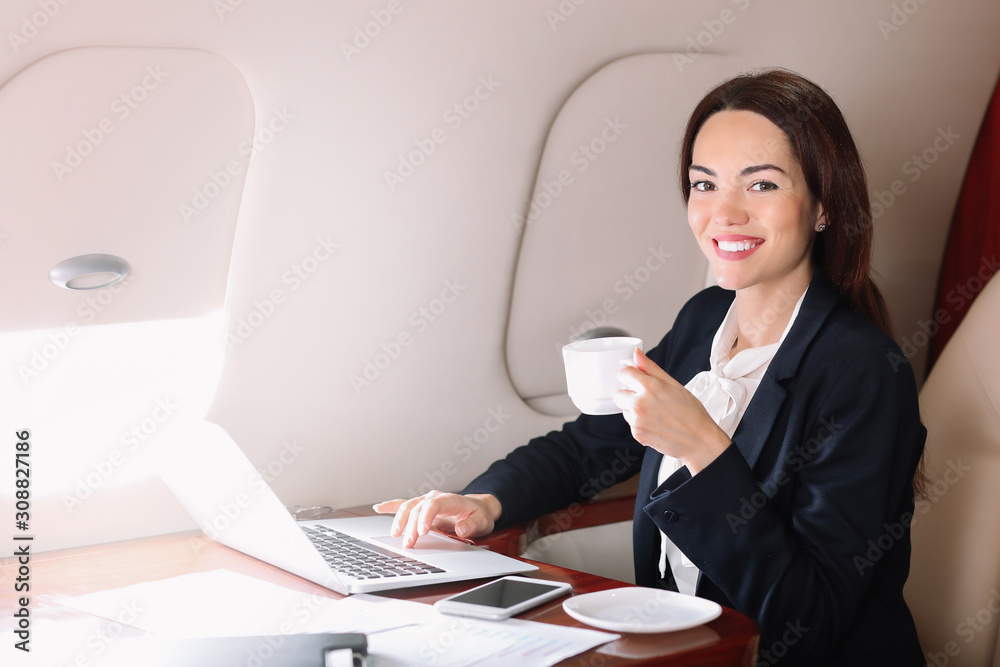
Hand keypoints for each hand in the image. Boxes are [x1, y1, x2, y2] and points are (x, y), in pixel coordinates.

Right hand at [373, 491, 501, 547]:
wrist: (478, 508)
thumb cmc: (479, 515)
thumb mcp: (482, 521)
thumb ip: (472, 526)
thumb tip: (461, 530)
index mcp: (450, 499)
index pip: (434, 504)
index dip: (426, 517)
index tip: (422, 532)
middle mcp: (435, 498)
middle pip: (418, 508)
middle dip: (411, 526)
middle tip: (408, 543)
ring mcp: (426, 501)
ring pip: (409, 507)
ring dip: (400, 520)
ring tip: (396, 535)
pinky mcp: (421, 507)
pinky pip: (404, 504)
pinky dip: (391, 506)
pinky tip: (378, 508)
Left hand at [615, 349, 730, 473]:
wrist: (699, 440)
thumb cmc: (691, 413)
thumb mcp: (673, 384)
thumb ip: (650, 368)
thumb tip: (636, 354)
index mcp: (649, 387)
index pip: (624, 373)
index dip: (631, 375)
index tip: (636, 379)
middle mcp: (639, 403)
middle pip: (619, 393)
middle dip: (629, 394)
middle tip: (648, 398)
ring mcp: (636, 420)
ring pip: (624, 409)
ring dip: (634, 409)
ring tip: (655, 412)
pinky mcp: (637, 434)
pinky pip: (631, 424)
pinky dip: (639, 423)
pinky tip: (655, 423)